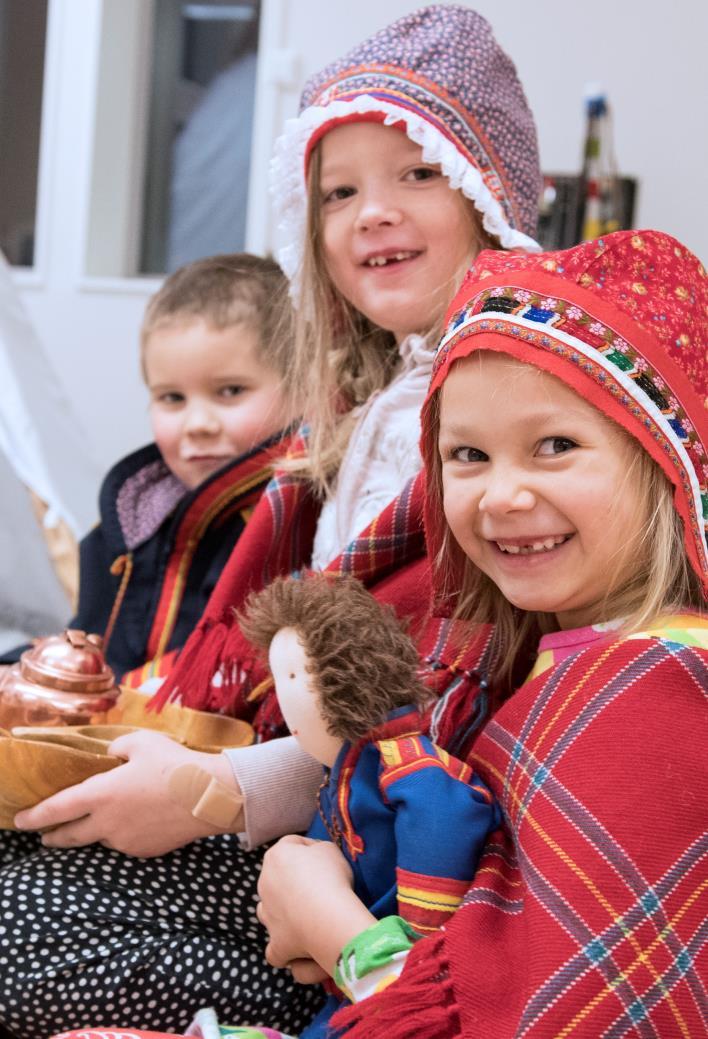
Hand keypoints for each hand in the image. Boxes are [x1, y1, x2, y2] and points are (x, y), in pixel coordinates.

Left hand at [13, 730, 240, 856]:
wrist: (211, 796)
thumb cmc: (174, 764)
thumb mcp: (141, 742)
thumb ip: (116, 749)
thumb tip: (109, 758)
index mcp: (101, 794)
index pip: (56, 810)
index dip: (35, 816)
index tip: (21, 820)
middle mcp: (107, 823)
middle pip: (69, 836)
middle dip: (52, 836)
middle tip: (44, 835)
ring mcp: (126, 841)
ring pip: (100, 838)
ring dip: (94, 831)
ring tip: (101, 818)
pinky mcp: (144, 851)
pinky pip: (125, 842)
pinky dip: (122, 833)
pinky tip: (136, 820)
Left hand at [257, 834, 374, 977]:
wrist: (328, 916)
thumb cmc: (331, 877)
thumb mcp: (330, 850)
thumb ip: (317, 849)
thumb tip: (313, 856)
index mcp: (276, 856)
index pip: (291, 845)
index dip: (309, 849)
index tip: (326, 859)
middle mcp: (264, 884)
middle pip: (277, 878)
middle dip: (294, 882)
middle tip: (320, 887)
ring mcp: (267, 915)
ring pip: (268, 911)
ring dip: (280, 913)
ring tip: (304, 917)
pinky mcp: (275, 943)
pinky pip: (275, 949)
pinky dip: (285, 949)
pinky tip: (298, 949)